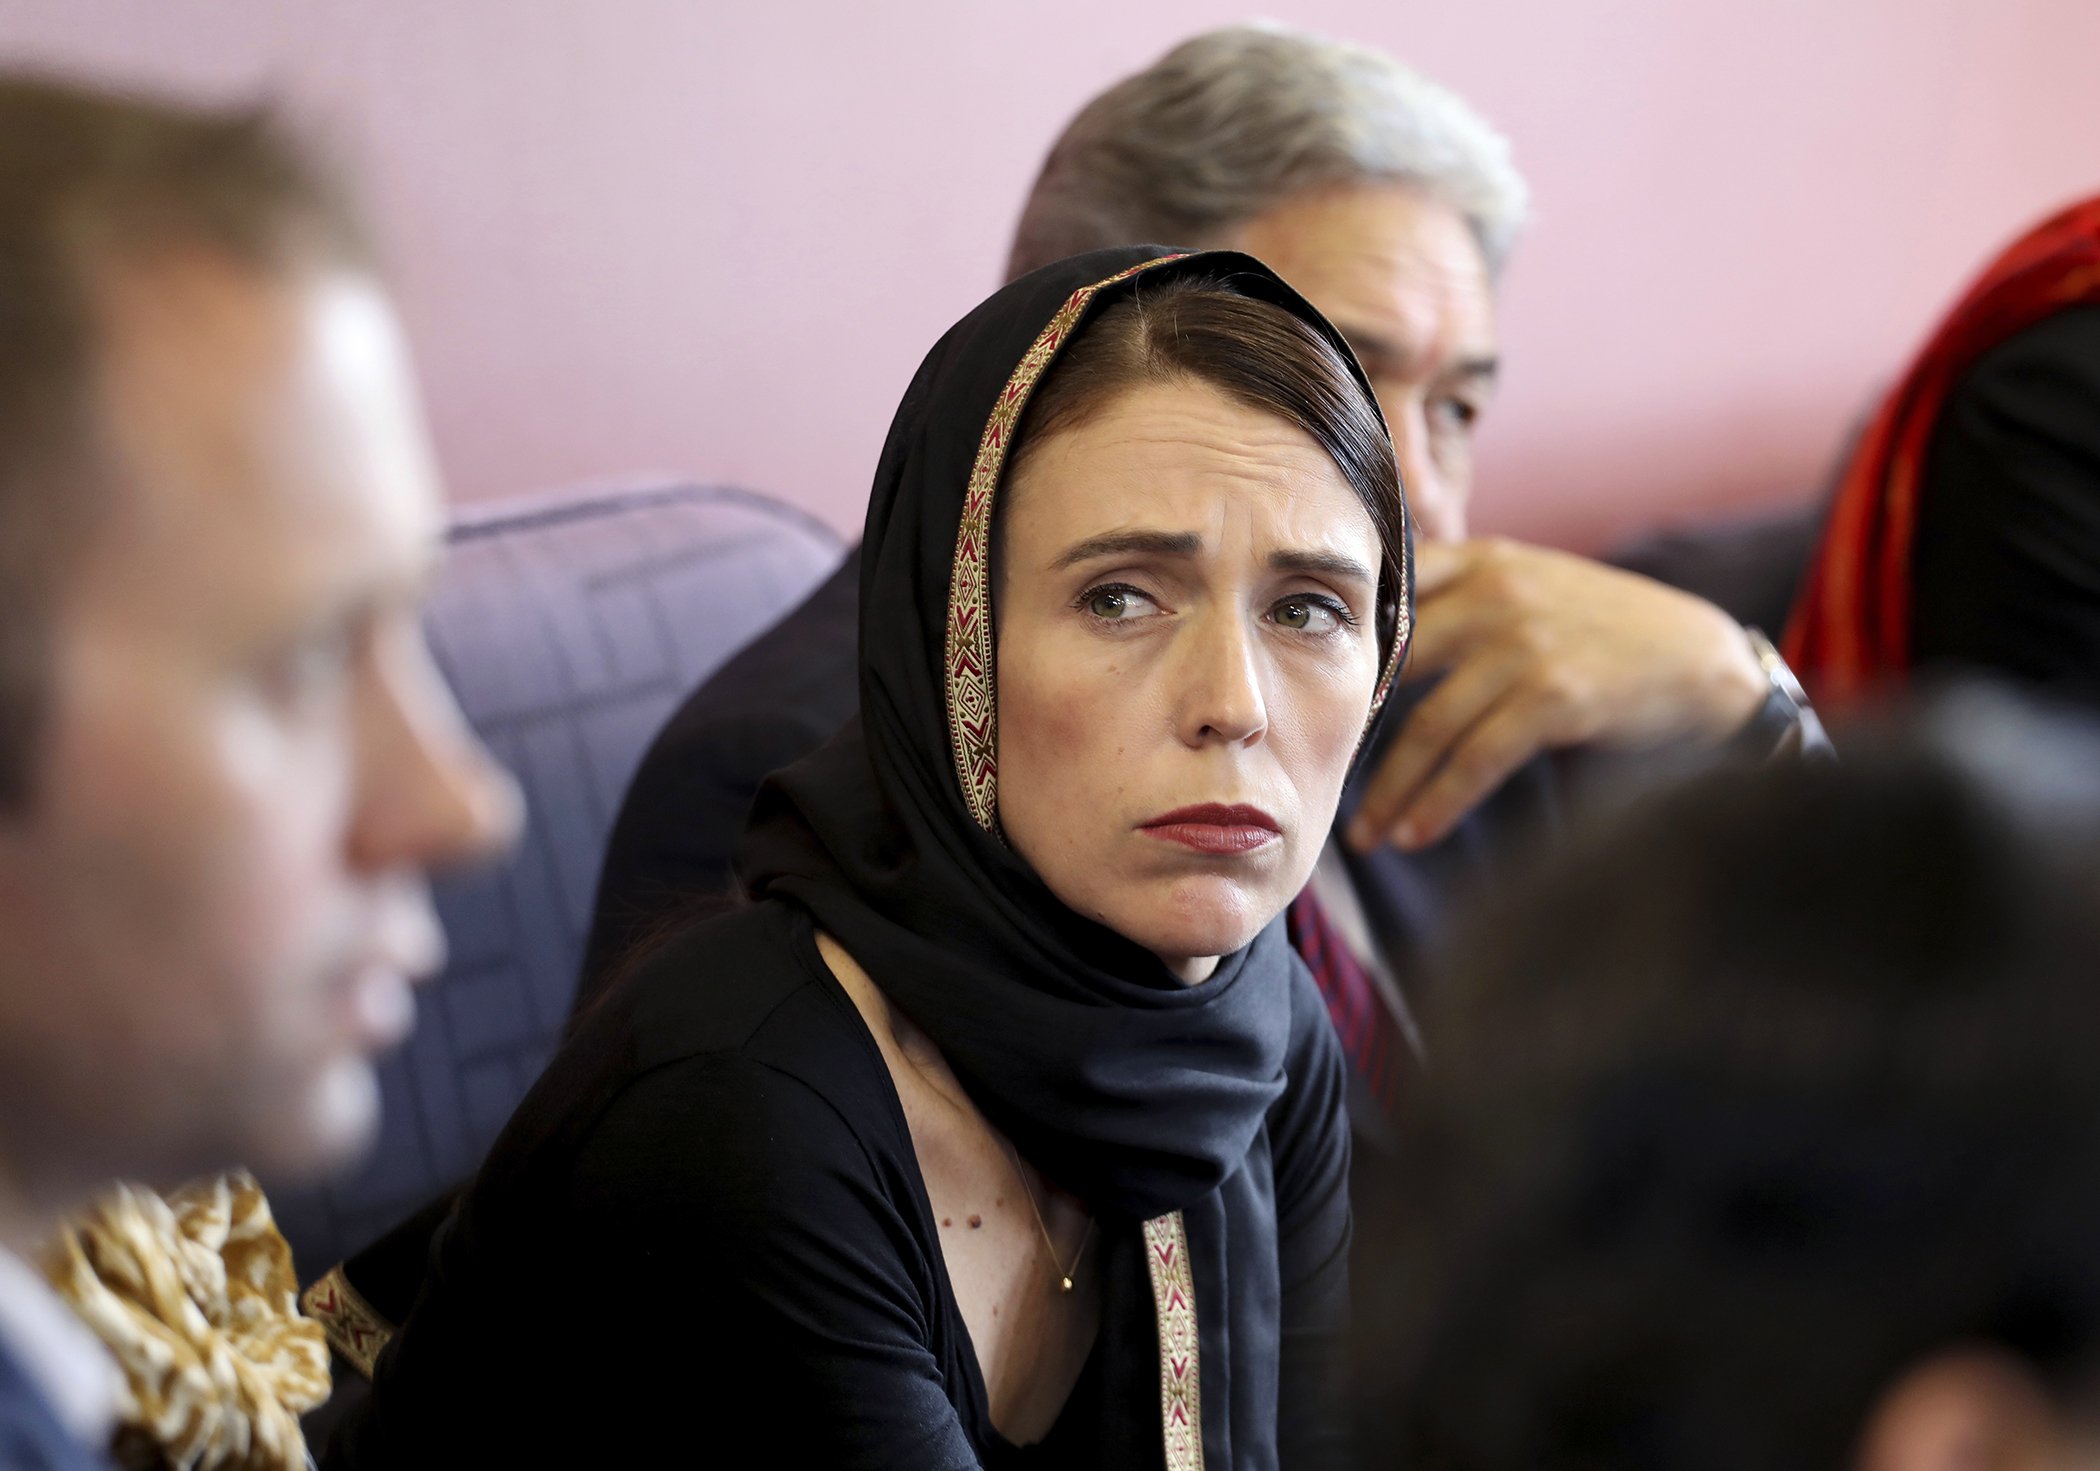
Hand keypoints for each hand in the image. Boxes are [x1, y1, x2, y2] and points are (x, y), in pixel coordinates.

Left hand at [1347, 538, 1766, 852]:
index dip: (1338, 655)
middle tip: (1318, 779)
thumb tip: (1376, 642)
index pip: (1382, 597)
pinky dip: (1439, 802)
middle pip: (1389, 667)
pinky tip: (1416, 834)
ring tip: (1367, 834)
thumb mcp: (1531, 589)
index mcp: (1480, 559)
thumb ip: (1461, 601)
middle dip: (1348, 731)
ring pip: (1427, 725)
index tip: (1306, 708)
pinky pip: (1475, 759)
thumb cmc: (1607, 635)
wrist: (1707, 664)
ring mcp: (1524, 642)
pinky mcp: (1555, 695)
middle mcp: (1495, 591)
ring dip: (1390, 789)